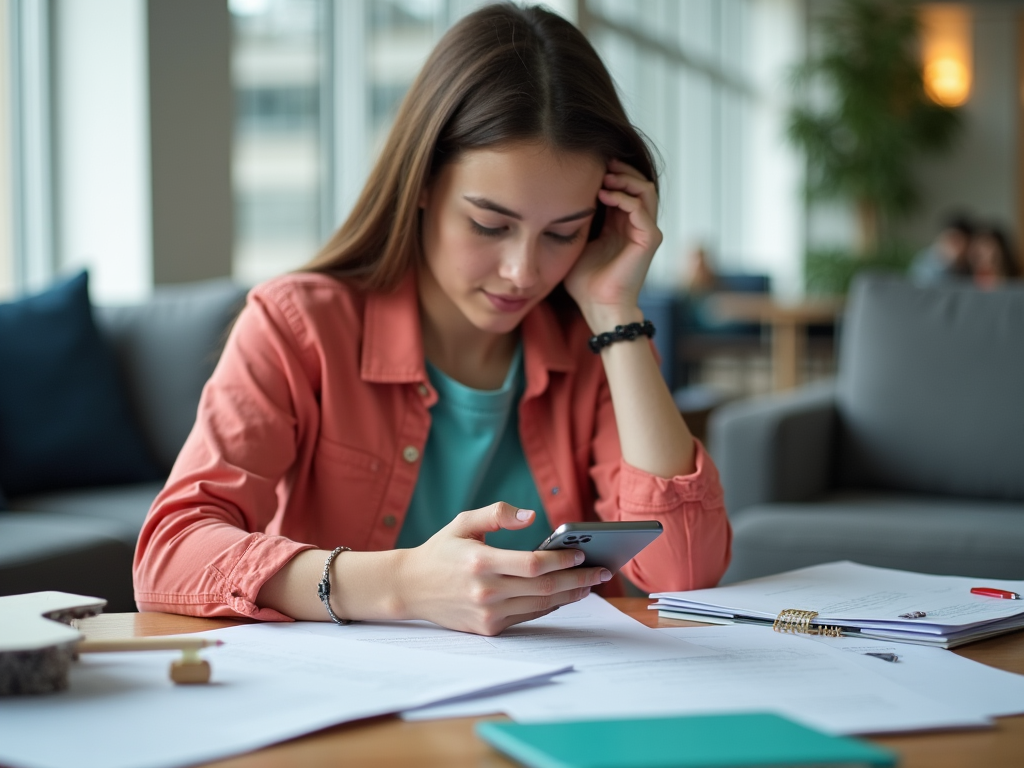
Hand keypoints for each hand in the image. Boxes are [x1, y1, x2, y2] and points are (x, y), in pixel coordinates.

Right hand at [395, 502, 610, 634]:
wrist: (410, 587)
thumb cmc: (440, 551)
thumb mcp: (464, 522)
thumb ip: (498, 514)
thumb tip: (530, 515)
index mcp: (480, 561)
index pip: (533, 564)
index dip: (561, 560)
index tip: (582, 554)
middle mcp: (486, 591)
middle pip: (544, 588)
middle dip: (579, 580)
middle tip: (602, 572)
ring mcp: (487, 613)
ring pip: (541, 605)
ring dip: (570, 595)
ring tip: (591, 584)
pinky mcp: (488, 628)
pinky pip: (528, 616)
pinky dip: (550, 605)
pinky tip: (564, 594)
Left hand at [563, 158, 662, 329]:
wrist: (598, 306)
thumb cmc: (584, 281)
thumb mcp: (575, 242)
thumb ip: (574, 220)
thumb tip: (554, 197)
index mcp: (621, 224)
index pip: (624, 186)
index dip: (610, 171)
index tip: (588, 164)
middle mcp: (637, 225)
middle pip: (638, 182)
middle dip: (620, 169)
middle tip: (599, 163)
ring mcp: (646, 231)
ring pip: (645, 189)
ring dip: (624, 178)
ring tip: (603, 176)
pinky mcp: (649, 239)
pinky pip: (641, 208)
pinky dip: (623, 197)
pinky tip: (604, 195)